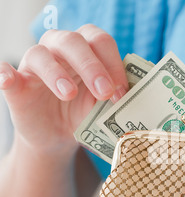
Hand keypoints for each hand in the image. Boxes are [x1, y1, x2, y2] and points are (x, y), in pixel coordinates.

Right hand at [0, 24, 127, 155]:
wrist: (59, 137)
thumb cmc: (85, 115)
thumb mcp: (105, 107)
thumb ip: (118, 99)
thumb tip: (140, 99)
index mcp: (87, 51)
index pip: (100, 42)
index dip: (113, 64)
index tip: (122, 93)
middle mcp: (60, 51)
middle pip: (74, 41)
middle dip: (92, 66)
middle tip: (105, 92)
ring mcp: (35, 66)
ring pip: (40, 53)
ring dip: (56, 72)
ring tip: (68, 95)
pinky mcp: (16, 84)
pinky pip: (5, 72)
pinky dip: (4, 73)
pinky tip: (8, 78)